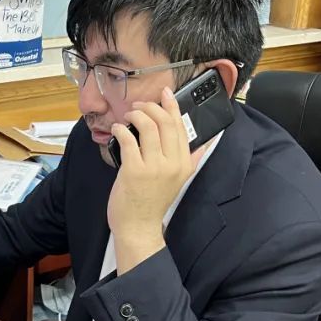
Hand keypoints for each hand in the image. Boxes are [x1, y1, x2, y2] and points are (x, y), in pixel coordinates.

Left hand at [107, 87, 194, 272]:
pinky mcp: (134, 170)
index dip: (171, 105)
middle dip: (150, 107)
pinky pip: (129, 139)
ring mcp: (154, 167)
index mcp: (184, 163)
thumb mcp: (178, 180)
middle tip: (139, 106)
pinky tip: (117, 129)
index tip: (164, 94)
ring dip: (135, 115)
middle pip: (165, 122)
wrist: (139, 226)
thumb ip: (189, 161)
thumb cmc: (153, 203)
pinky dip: (121, 129)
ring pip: (148, 126)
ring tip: (128, 116)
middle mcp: (172, 163)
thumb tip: (202, 145)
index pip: (180, 126)